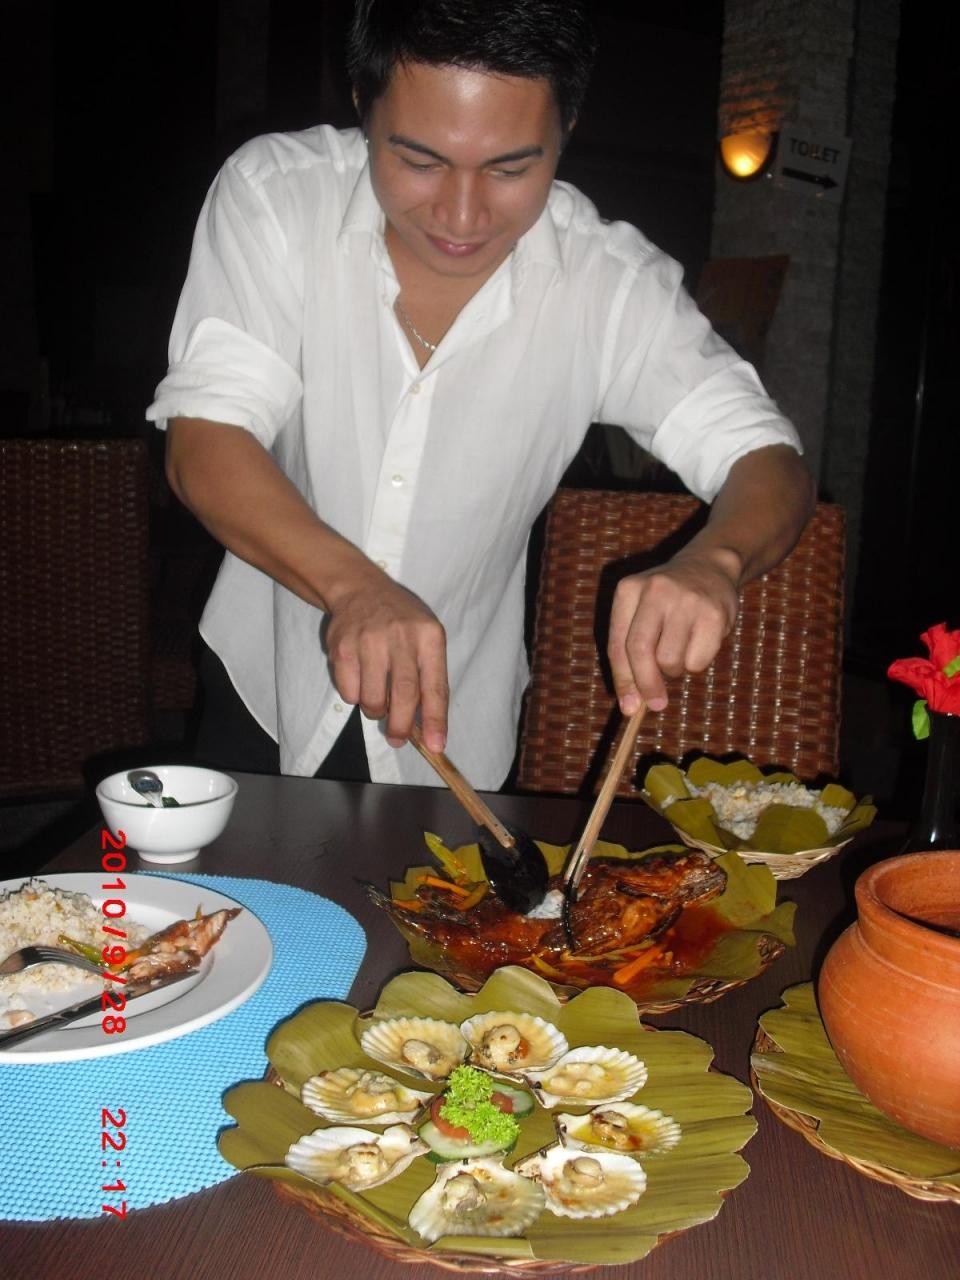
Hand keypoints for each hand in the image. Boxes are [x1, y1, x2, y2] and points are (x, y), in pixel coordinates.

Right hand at [323, 571, 448, 749]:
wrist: (360, 589)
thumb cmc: (400, 621)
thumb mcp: (425, 638)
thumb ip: (428, 678)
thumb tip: (426, 727)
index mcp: (429, 637)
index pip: (435, 686)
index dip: (435, 720)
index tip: (435, 745)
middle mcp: (400, 637)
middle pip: (403, 696)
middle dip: (401, 727)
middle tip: (398, 739)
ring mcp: (368, 641)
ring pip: (372, 700)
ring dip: (375, 711)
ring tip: (377, 698)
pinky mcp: (342, 648)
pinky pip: (349, 693)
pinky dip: (355, 696)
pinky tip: (360, 677)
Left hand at [606, 549, 739, 713]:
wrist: (710, 567)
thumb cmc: (668, 602)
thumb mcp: (641, 612)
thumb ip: (631, 653)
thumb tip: (631, 705)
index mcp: (629, 590)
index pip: (618, 644)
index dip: (622, 680)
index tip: (628, 707)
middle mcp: (655, 590)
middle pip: (640, 651)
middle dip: (646, 684)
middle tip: (655, 704)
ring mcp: (686, 600)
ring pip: (670, 660)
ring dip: (675, 670)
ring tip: (680, 651)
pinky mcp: (714, 614)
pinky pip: (698, 661)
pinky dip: (697, 664)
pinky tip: (701, 642)